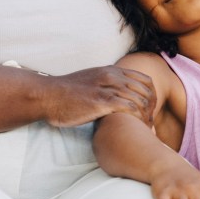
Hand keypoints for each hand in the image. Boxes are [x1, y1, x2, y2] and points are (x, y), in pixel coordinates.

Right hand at [41, 66, 155, 127]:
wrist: (47, 96)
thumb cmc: (66, 93)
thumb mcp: (90, 81)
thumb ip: (105, 84)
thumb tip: (116, 95)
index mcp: (111, 71)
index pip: (145, 80)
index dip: (152, 96)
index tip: (150, 110)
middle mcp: (113, 76)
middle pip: (146, 90)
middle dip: (152, 107)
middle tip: (150, 121)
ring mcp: (108, 88)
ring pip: (140, 99)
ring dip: (146, 115)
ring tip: (146, 127)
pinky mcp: (102, 101)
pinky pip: (130, 108)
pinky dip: (138, 118)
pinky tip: (137, 128)